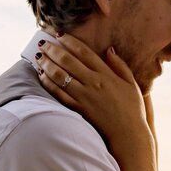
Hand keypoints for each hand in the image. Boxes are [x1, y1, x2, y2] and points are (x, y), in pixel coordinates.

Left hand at [34, 34, 155, 170]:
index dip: (70, 41)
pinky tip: (42, 77)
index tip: (60, 35)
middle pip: (68, 61)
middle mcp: (93, 83)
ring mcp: (84, 97)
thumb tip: (109, 49)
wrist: (128, 135)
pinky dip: (48, 84)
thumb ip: (120, 65)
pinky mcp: (77, 109)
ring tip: (38, 57)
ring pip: (60, 76)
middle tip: (43, 44)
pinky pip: (58, 94)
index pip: (84, 52)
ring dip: (47, 64)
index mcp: (106, 74)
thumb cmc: (132, 109)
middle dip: (53, 50)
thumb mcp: (131, 83)